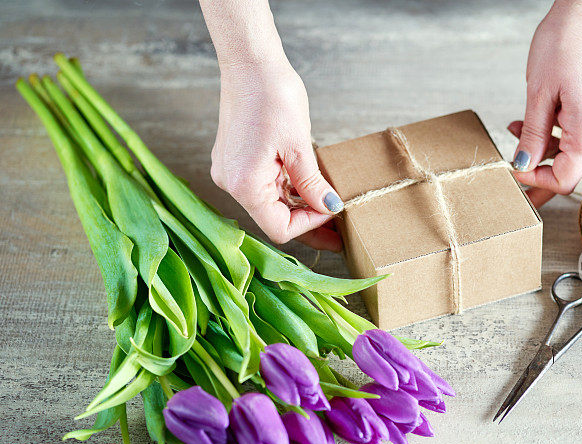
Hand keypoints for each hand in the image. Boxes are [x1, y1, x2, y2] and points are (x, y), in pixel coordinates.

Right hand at [210, 61, 342, 250]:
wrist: (250, 62)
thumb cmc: (272, 96)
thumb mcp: (300, 145)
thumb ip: (312, 184)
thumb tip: (329, 207)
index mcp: (244, 184)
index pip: (279, 227)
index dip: (310, 226)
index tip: (334, 213)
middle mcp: (231, 183)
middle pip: (274, 218)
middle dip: (307, 222)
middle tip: (338, 230)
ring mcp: (231, 172)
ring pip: (270, 203)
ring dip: (299, 206)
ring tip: (328, 207)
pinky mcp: (235, 161)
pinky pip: (264, 185)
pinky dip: (287, 190)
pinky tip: (309, 188)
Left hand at [509, 0, 581, 206]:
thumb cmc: (564, 44)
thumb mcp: (538, 95)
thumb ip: (532, 136)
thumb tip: (523, 164)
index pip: (563, 179)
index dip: (535, 181)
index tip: (513, 173)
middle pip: (571, 166)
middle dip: (538, 165)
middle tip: (512, 164)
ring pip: (575, 148)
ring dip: (545, 145)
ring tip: (518, 128)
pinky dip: (559, 130)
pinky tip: (540, 117)